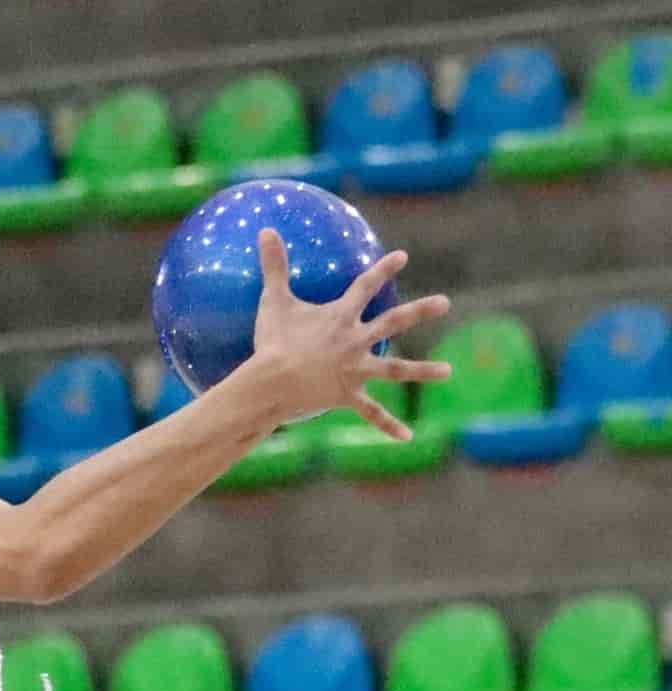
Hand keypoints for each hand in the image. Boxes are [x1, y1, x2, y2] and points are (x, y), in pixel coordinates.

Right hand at [245, 229, 453, 439]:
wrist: (272, 382)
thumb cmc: (271, 342)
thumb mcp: (273, 300)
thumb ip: (274, 265)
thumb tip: (264, 229)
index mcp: (341, 317)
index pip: (366, 286)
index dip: (384, 269)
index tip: (402, 257)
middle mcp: (355, 341)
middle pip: (394, 322)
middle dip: (421, 311)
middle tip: (445, 303)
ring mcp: (355, 370)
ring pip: (396, 369)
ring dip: (423, 371)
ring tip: (448, 371)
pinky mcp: (348, 395)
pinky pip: (372, 413)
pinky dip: (389, 426)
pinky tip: (409, 437)